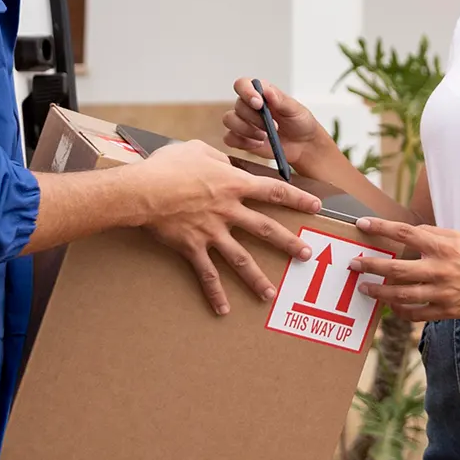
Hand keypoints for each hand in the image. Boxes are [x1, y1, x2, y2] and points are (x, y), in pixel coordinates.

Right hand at [126, 139, 321, 315]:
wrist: (143, 190)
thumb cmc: (168, 166)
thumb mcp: (196, 149)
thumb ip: (216, 156)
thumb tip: (224, 160)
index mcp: (233, 183)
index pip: (274, 190)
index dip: (297, 198)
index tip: (316, 207)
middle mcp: (228, 210)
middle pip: (266, 229)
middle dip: (289, 243)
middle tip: (307, 254)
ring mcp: (212, 232)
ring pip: (241, 259)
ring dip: (257, 278)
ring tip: (271, 294)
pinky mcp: (193, 248)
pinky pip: (207, 274)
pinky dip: (214, 293)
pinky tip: (223, 309)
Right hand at [222, 77, 332, 164]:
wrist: (303, 145)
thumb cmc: (299, 122)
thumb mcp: (296, 109)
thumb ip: (281, 100)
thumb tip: (267, 91)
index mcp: (261, 92)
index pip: (242, 84)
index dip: (247, 92)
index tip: (259, 104)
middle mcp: (249, 105)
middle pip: (238, 106)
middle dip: (255, 118)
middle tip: (274, 127)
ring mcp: (243, 122)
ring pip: (229, 120)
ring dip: (246, 130)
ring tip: (265, 136)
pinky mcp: (241, 139)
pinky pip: (229, 138)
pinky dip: (242, 142)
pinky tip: (258, 144)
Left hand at [345, 219, 459, 321]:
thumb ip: (433, 234)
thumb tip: (409, 232)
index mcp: (443, 247)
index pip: (405, 233)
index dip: (381, 228)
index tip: (362, 224)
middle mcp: (439, 269)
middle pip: (395, 268)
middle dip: (369, 266)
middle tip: (353, 264)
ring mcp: (441, 293)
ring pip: (400, 295)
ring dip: (378, 292)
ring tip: (364, 288)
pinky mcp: (445, 311)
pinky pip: (415, 314)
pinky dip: (399, 310)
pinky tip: (391, 305)